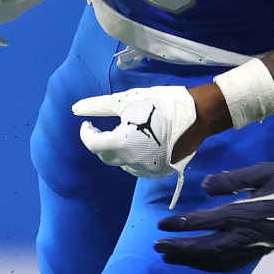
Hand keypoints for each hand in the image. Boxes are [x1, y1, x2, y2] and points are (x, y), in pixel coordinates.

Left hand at [73, 86, 199, 178]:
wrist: (198, 115)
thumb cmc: (160, 105)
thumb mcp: (126, 101)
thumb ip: (99, 106)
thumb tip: (75, 109)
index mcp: (121, 144)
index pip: (93, 144)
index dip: (86, 134)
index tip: (88, 124)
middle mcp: (131, 162)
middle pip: (105, 156)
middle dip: (101, 143)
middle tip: (102, 129)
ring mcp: (146, 170)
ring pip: (121, 164)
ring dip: (117, 152)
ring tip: (123, 135)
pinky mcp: (158, 172)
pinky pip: (137, 168)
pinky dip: (132, 158)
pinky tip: (138, 145)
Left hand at [156, 163, 273, 271]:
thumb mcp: (263, 171)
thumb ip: (233, 179)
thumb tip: (205, 186)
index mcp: (245, 213)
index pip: (206, 222)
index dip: (182, 225)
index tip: (162, 225)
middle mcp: (247, 235)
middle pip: (206, 248)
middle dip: (180, 249)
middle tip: (158, 246)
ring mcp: (253, 247)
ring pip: (216, 261)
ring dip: (191, 261)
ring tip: (170, 257)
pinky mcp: (259, 252)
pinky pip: (230, 265)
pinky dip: (210, 266)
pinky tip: (198, 264)